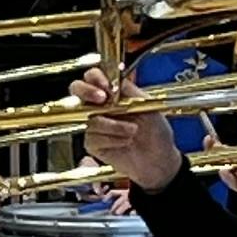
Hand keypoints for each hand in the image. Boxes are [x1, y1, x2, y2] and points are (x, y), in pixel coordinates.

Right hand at [73, 69, 183, 194]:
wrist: (159, 159)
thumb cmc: (156, 132)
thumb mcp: (148, 105)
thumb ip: (129, 91)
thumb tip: (113, 79)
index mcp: (112, 93)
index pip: (93, 77)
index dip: (95, 78)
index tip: (105, 86)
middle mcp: (99, 107)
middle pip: (77, 90)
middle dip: (86, 92)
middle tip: (101, 99)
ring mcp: (94, 125)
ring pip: (90, 119)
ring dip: (114, 125)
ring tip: (132, 131)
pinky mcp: (92, 143)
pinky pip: (93, 137)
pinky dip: (111, 140)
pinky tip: (124, 142)